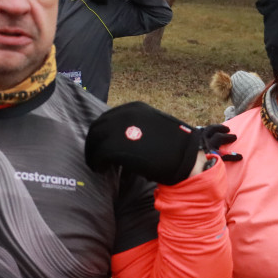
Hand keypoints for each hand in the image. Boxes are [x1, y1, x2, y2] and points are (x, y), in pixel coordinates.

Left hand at [85, 101, 240, 184]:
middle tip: (95, 157)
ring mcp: (120, 129)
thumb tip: (121, 136)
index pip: (106, 118)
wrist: (185, 159)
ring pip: (95, 140)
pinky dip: (96, 162)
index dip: (101, 133)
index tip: (100, 145)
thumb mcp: (153, 127)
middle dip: (93, 143)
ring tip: (97, 164)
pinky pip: (98, 153)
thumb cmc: (173, 146)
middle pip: (97, 127)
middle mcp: (125, 114)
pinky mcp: (117, 146)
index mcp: (135, 108)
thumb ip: (136, 126)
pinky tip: (100, 169)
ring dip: (93, 152)